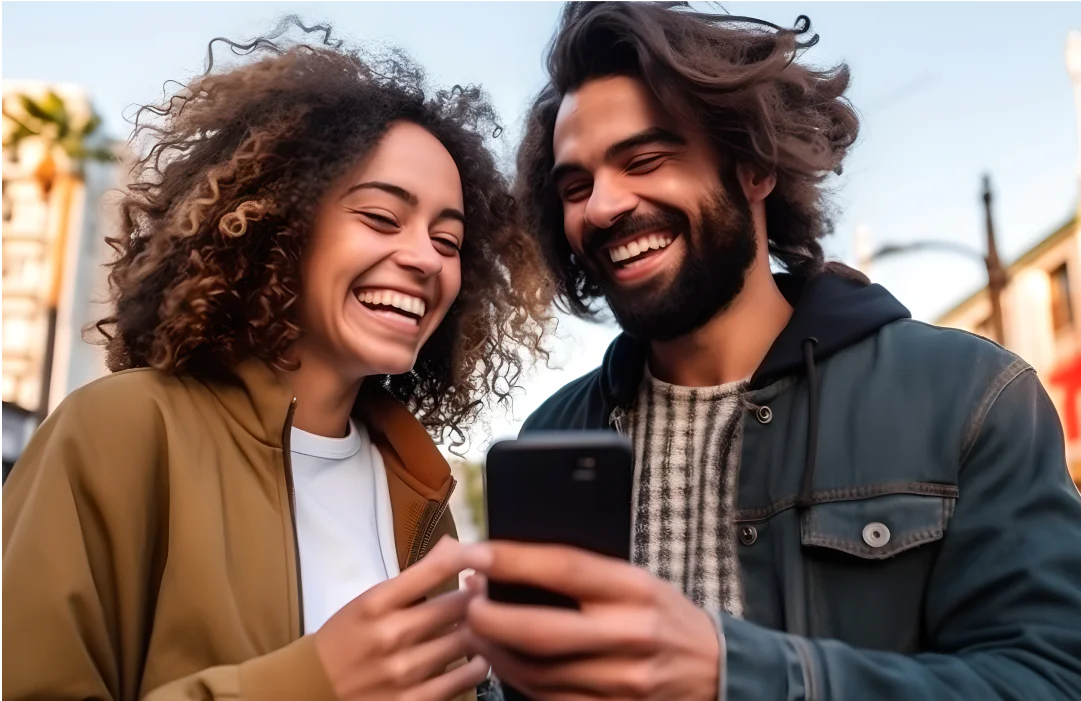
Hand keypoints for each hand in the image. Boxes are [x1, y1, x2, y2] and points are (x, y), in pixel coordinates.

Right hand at [313, 536, 489, 700]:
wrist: (313, 690)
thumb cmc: (347, 638)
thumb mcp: (370, 600)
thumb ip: (415, 576)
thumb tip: (454, 545)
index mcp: (376, 603)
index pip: (435, 570)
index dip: (470, 556)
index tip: (487, 555)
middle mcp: (391, 635)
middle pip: (460, 605)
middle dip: (479, 595)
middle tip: (486, 593)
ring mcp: (403, 671)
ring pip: (467, 641)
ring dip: (481, 630)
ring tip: (483, 624)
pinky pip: (465, 678)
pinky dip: (477, 664)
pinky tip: (475, 657)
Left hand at [462, 542, 719, 700]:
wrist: (714, 670)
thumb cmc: (666, 614)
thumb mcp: (637, 580)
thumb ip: (587, 574)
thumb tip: (516, 562)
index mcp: (635, 590)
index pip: (566, 569)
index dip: (515, 560)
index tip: (477, 552)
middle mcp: (628, 635)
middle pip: (541, 631)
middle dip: (490, 618)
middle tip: (465, 601)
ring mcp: (620, 680)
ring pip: (537, 673)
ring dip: (495, 651)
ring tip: (475, 627)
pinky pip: (550, 698)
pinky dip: (517, 679)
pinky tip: (502, 659)